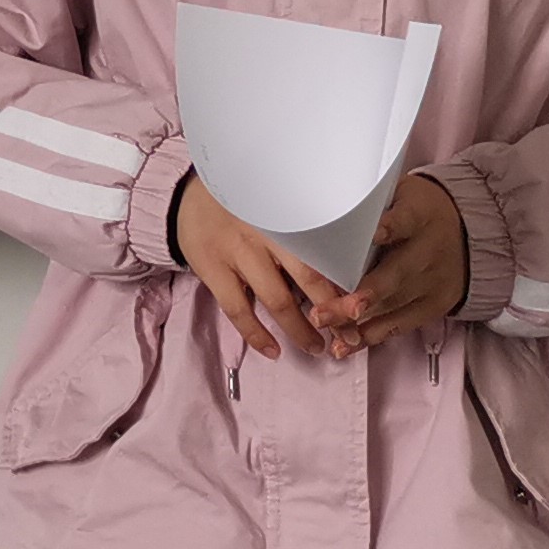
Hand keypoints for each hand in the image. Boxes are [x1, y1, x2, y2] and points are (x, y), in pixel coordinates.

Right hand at [173, 178, 338, 359]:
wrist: (186, 197)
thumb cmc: (246, 205)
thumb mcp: (280, 206)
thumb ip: (307, 229)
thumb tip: (349, 269)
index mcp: (289, 211)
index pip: (329, 251)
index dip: (347, 282)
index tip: (362, 306)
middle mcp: (266, 228)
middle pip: (309, 277)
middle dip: (333, 312)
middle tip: (349, 334)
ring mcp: (237, 248)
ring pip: (278, 299)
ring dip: (300, 329)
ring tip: (316, 347)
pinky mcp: (211, 266)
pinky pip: (238, 309)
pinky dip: (256, 334)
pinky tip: (273, 350)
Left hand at [307, 175, 468, 358]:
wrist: (473, 233)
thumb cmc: (419, 209)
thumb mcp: (403, 192)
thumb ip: (372, 199)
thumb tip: (324, 195)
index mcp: (420, 216)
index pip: (403, 221)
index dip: (387, 228)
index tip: (369, 234)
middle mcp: (428, 252)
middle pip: (394, 275)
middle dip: (361, 294)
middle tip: (326, 308)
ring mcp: (432, 283)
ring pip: (392, 305)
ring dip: (356, 319)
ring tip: (324, 324)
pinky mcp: (432, 306)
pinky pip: (399, 325)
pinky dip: (370, 336)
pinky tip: (344, 345)